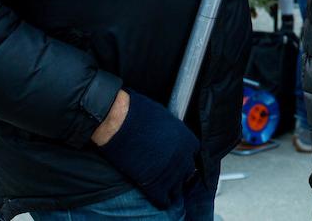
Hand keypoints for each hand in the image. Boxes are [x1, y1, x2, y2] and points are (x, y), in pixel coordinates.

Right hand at [95, 89, 198, 208]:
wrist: (118, 120)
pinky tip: (156, 196)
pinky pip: (164, 199)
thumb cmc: (137, 113)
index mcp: (187, 139)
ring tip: (162, 186)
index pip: (193, 154)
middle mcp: (183, 156)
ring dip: (171, 188)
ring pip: (178, 189)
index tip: (175, 160)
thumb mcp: (164, 118)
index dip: (182, 158)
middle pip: (187, 172)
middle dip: (178, 174)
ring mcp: (170, 172)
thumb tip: (168, 137)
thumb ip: (171, 132)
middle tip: (167, 174)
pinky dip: (161, 200)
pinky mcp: (154, 184)